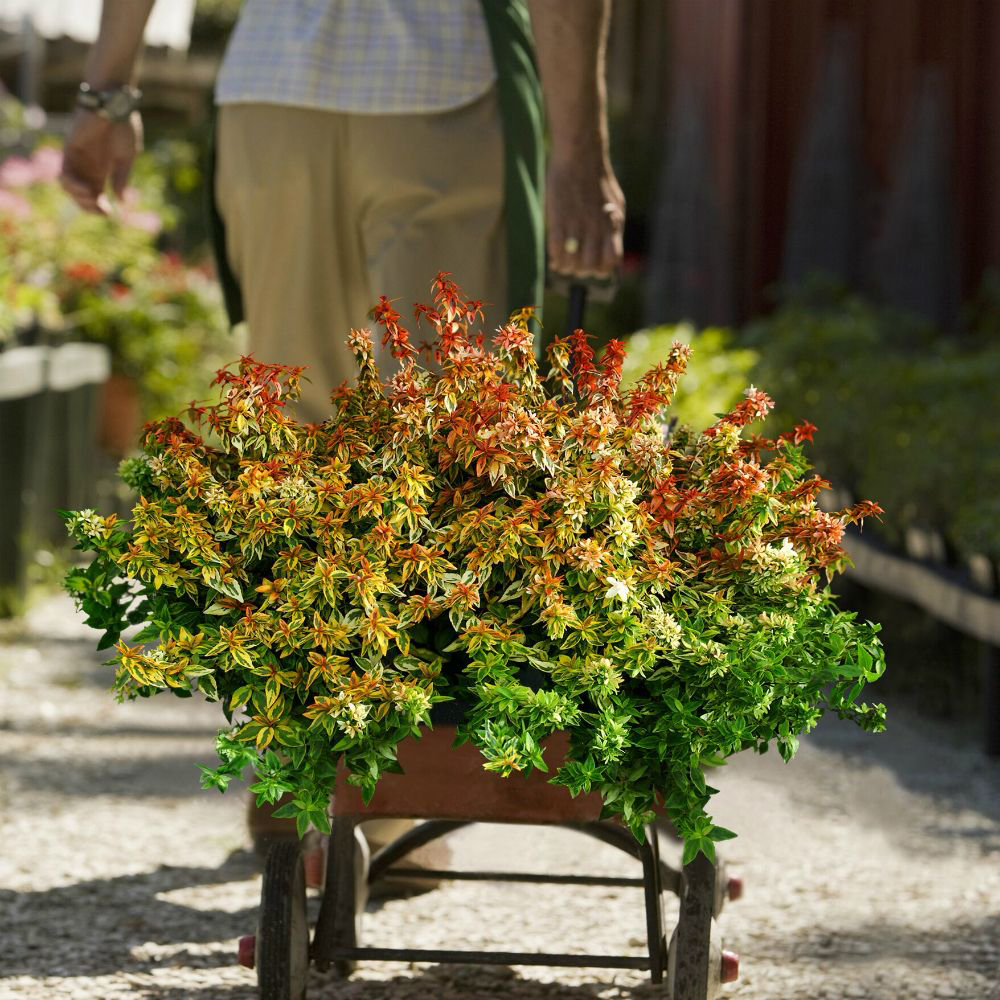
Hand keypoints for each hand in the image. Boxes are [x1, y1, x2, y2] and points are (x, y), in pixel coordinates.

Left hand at [59, 109, 141, 214]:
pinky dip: (71, 186)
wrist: (113, 104)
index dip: (100, 209)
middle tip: (101, 208)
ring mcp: (77, 160)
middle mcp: (88, 168)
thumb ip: (122, 178)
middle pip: (81, 196)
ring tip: (93, 197)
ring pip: (69, 188)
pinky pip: (63, 174)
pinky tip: (85, 189)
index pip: (96, 196)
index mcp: (102, 171)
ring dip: (79, 199)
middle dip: (89, 207)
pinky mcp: (69, 151)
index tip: (109, 214)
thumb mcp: (127, 158)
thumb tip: (121, 200)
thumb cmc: (124, 127)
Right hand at [545, 154, 624, 280]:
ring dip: (566, 267)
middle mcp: (596, 227)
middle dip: (580, 271)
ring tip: (562, 263)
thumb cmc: (597, 181)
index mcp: (612, 225)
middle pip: (590, 266)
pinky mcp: (559, 218)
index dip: (600, 269)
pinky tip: (553, 255)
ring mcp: (578, 223)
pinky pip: (556, 250)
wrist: (581, 154)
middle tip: (573, 265)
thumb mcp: (614, 205)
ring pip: (572, 263)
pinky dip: (554, 258)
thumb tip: (612, 252)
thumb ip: (613, 229)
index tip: (592, 266)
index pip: (610, 262)